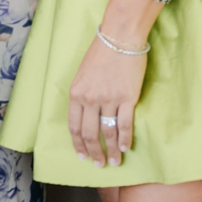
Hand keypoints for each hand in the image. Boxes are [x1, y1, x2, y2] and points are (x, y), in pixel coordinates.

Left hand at [67, 34, 146, 167]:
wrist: (120, 36)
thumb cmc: (102, 52)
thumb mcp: (83, 73)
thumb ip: (83, 94)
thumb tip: (87, 114)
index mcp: (76, 93)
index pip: (74, 126)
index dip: (78, 144)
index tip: (82, 155)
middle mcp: (90, 99)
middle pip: (90, 134)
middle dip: (94, 153)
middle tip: (99, 165)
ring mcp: (109, 99)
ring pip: (107, 132)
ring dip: (111, 151)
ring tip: (115, 162)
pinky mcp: (127, 97)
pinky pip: (124, 124)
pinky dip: (124, 139)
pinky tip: (124, 148)